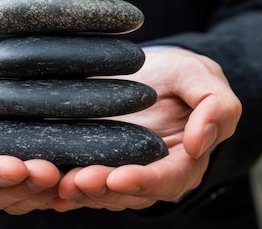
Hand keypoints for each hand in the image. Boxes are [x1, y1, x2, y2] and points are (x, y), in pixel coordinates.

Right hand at [0, 49, 61, 213]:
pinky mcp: (31, 167)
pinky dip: (64, 183)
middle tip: (50, 171)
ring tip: (68, 173)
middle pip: (0, 194)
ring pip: (27, 195)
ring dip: (47, 189)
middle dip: (26, 185)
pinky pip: (48, 185)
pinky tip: (83, 173)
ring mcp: (6, 178)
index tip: (14, 165)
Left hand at [54, 48, 241, 210]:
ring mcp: (123, 169)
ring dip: (80, 189)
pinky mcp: (98, 160)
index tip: (119, 177)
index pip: (168, 180)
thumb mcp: (205, 78)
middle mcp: (153, 173)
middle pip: (129, 192)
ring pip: (102, 190)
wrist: (155, 70)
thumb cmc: (185, 75)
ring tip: (58, 182)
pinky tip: (44, 179)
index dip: (144, 181)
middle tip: (78, 181)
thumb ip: (217, 107)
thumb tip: (199, 143)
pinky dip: (62, 181)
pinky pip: (81, 176)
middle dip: (103, 189)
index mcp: (184, 160)